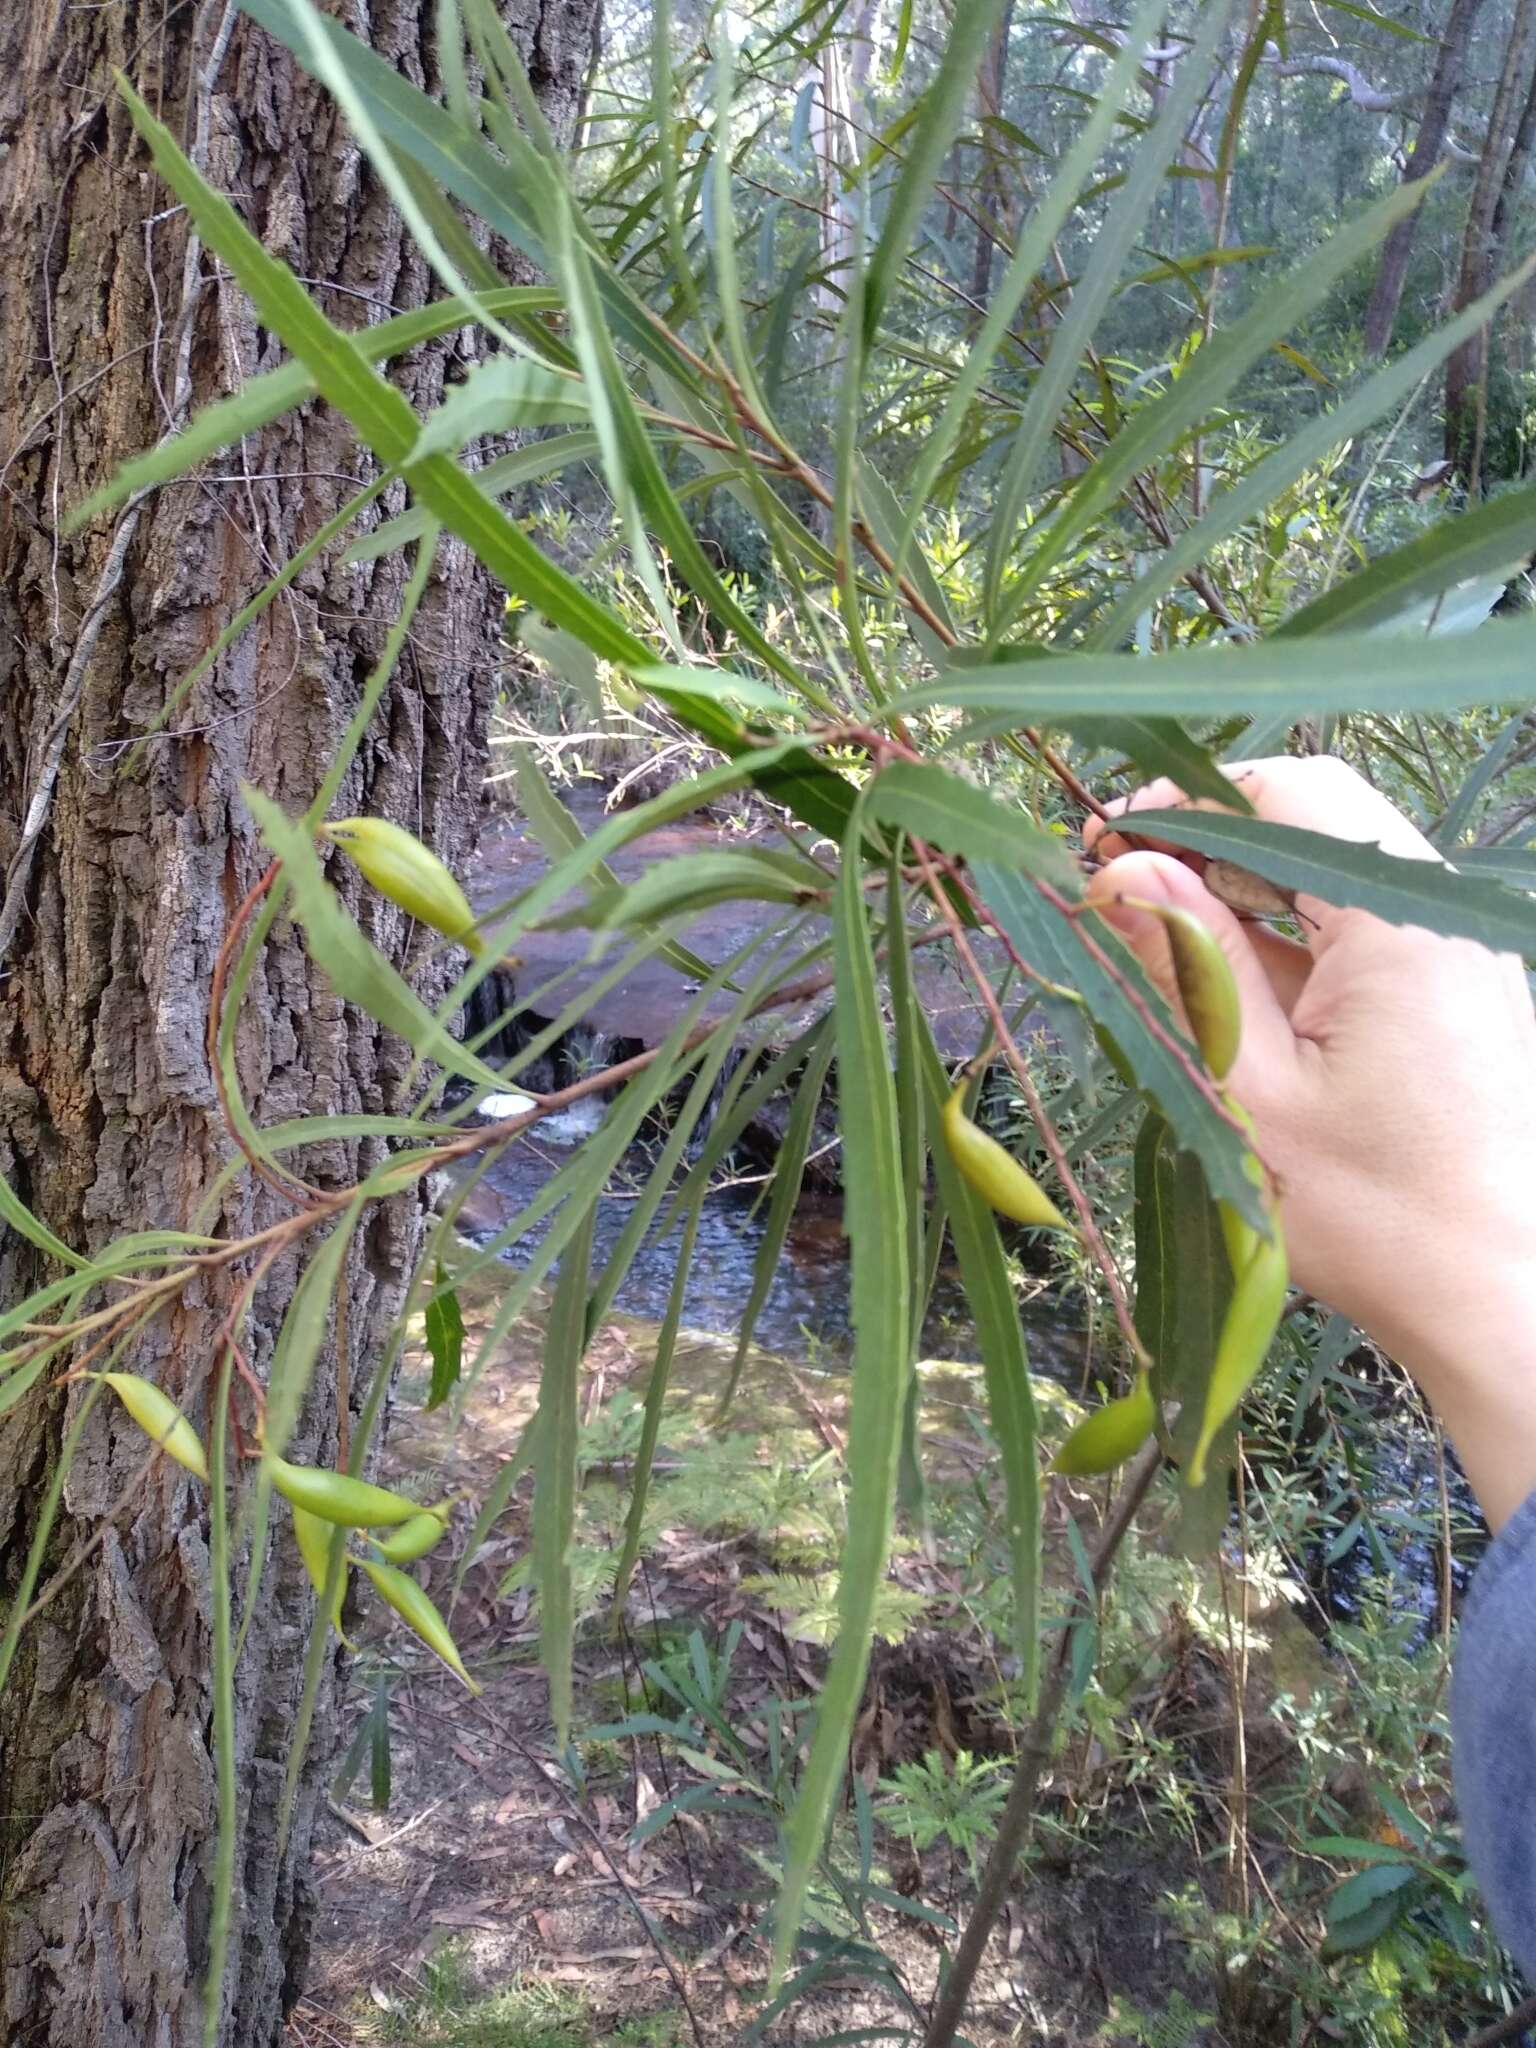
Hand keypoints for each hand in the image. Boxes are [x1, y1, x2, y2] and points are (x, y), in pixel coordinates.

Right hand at [1083, 754, 1535, 1527]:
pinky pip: (1369, 932)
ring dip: (1249, 894)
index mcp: (1401, 925)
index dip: (1189, 800)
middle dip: (1212, 844)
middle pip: (1318, 821)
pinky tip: (1238, 992)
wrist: (1504, 1305)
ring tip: (1165, 943)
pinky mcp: (1465, 998)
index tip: (1106, 842)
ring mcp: (1463, 957)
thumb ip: (1190, 965)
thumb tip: (1119, 869)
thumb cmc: (1375, 1216)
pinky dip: (1296, 940)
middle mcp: (1446, 919)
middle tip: (1119, 890)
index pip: (1290, 791)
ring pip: (1339, 876)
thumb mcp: (1253, 1091)